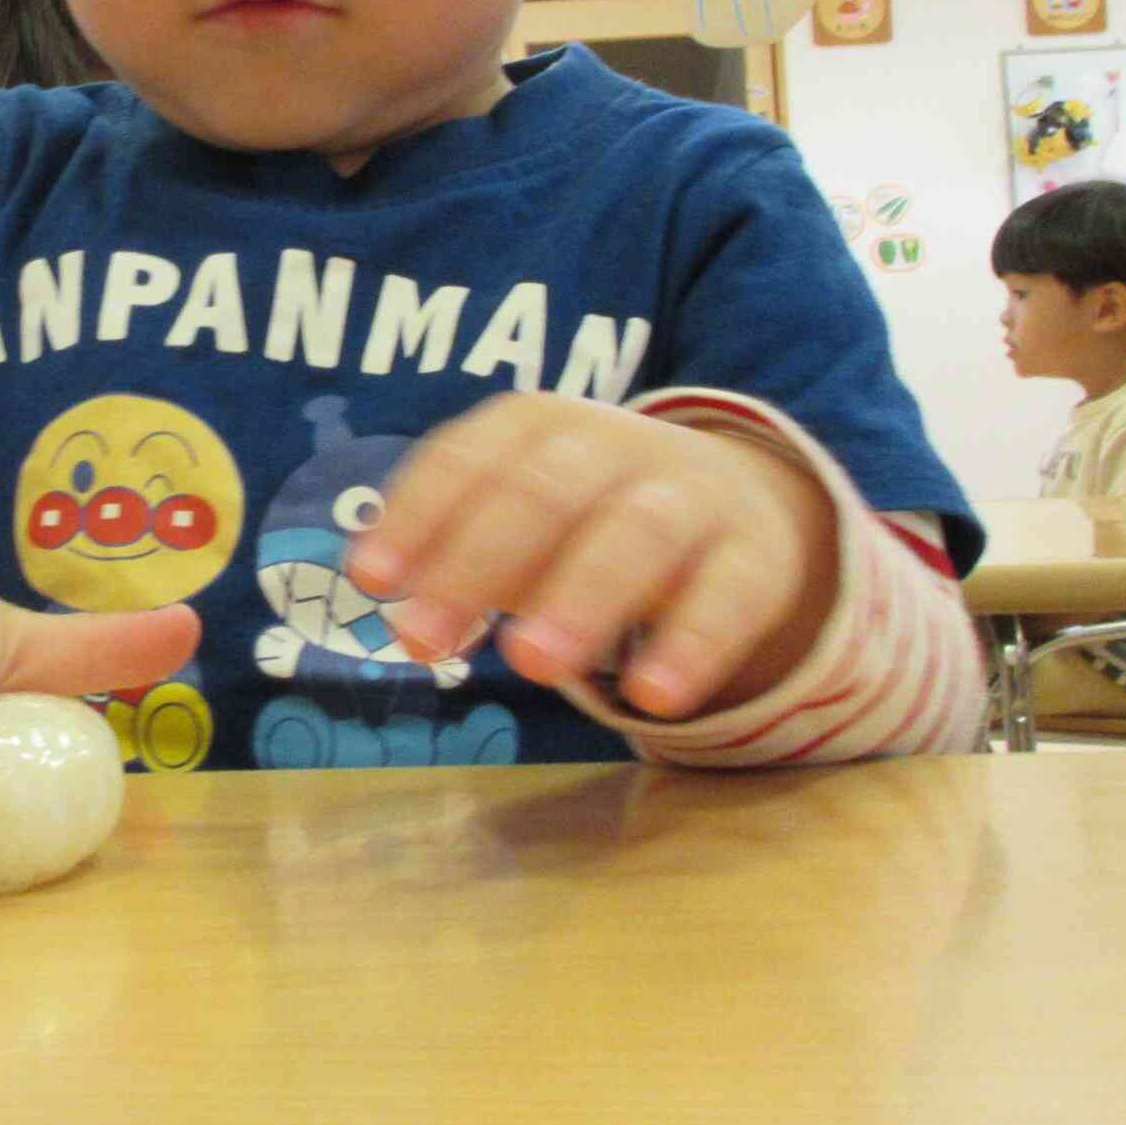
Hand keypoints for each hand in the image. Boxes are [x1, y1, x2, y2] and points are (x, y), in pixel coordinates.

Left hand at [344, 395, 836, 721]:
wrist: (741, 496)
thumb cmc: (589, 513)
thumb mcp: (520, 515)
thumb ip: (454, 550)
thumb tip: (383, 595)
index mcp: (543, 425)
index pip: (471, 456)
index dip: (419, 515)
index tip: (369, 581)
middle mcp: (616, 446)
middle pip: (545, 491)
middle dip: (478, 563)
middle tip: (422, 642)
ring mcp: (692, 497)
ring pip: (637, 535)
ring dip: (579, 597)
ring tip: (529, 666)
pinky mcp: (756, 557)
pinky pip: (730, 596)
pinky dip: (693, 645)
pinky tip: (652, 699)